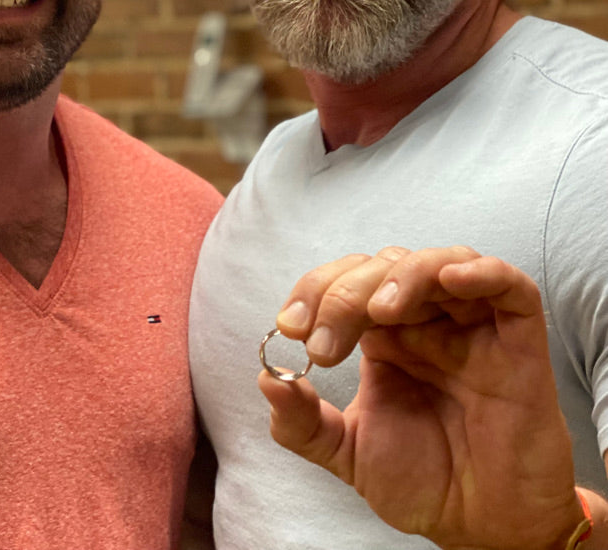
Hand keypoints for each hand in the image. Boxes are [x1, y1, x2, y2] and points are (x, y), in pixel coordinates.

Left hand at [259, 246, 584, 549]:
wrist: (484, 529)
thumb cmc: (423, 482)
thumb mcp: (346, 453)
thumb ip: (303, 422)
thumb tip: (266, 380)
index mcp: (382, 334)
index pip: (344, 282)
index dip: (313, 292)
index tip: (289, 328)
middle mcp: (424, 320)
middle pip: (382, 266)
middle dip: (343, 294)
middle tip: (324, 345)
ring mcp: (471, 326)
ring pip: (437, 261)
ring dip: (402, 274)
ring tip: (380, 310)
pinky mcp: (518, 341)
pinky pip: (509, 286)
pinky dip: (480, 272)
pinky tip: (451, 279)